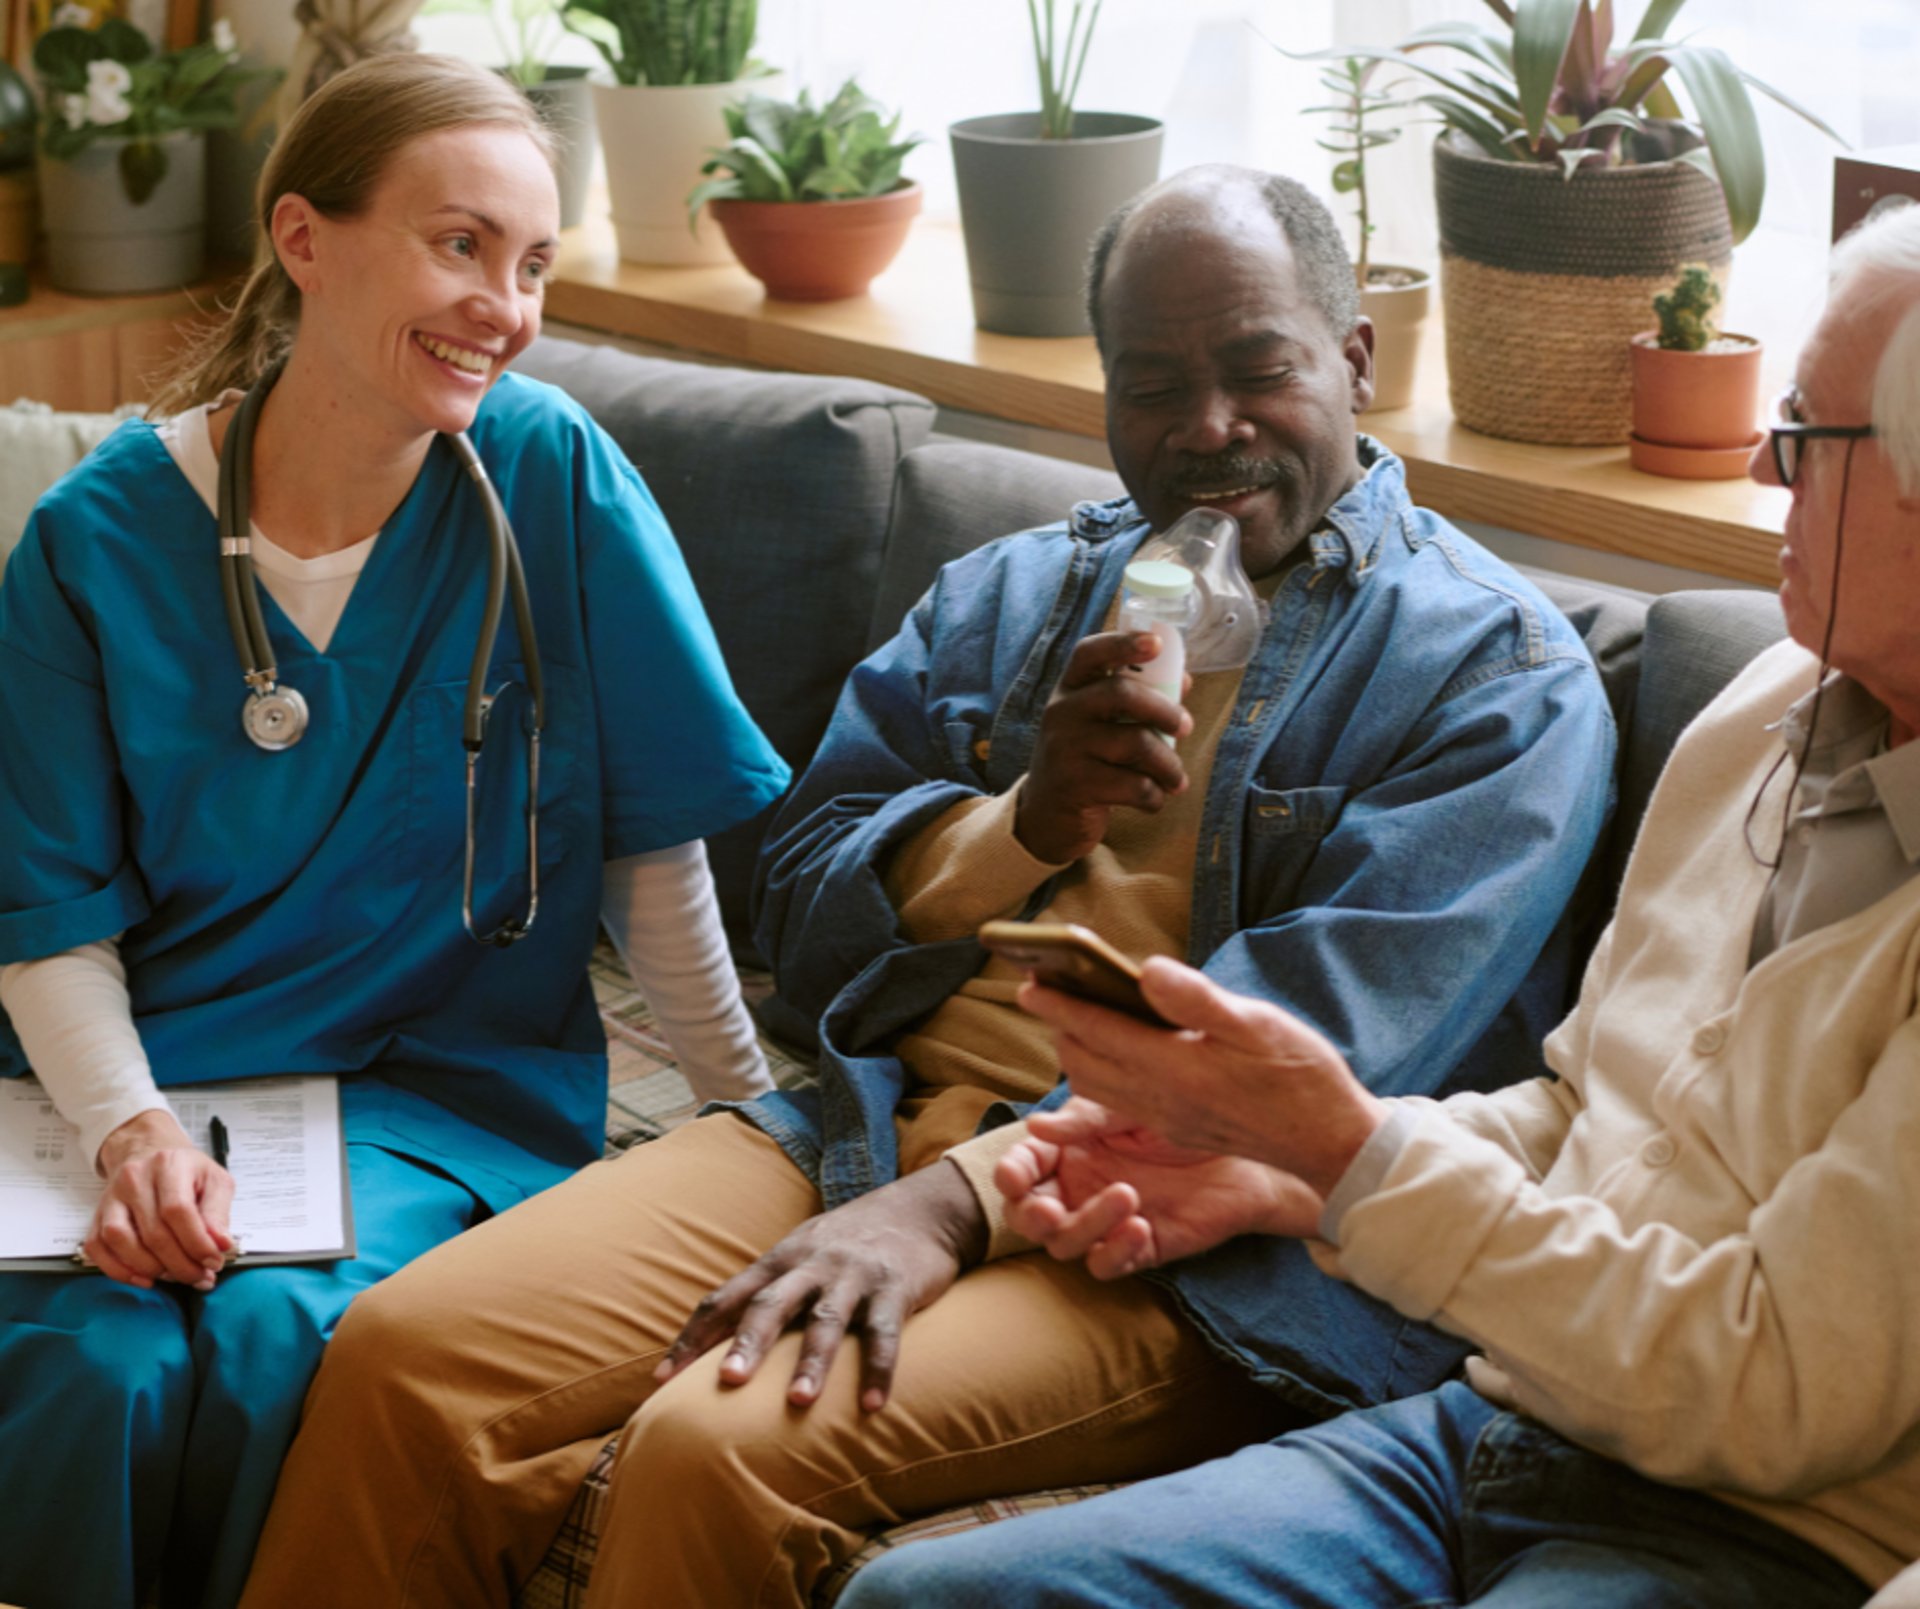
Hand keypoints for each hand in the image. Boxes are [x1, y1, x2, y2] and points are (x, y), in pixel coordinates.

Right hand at [87, 1110, 234, 1290]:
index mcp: (169, 1165)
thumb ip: (219, 1212)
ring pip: (120, 1240)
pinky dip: (119, 1270)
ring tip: (174, 1276)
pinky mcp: (96, 1215)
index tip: (213, 1262)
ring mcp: (111, 1198)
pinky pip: (97, 1248)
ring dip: (150, 1268)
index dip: (197, 1243)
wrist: (147, 1151)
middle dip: (180, 1264)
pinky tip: (144, 1278)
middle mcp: (135, 1179)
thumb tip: (221, 1244)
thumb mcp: (214, 1180)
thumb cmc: (185, 1170)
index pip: (178, 1210)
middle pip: (153, 1232)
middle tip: (199, 1276)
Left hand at [653, 1161, 988, 1411]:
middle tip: (726, 1382)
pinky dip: (880, 1369)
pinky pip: (885, 1333)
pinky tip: (874, 1406)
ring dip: (812, 1362)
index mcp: (779, 1260)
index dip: (693, 1336)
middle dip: (747, 1343)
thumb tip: (714, 1343)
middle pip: (770, 1304)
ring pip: (826, 1320)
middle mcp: (811, 1265)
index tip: (662, 1380)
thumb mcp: (802, 1254)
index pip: (726, 1297)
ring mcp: (853, 1276)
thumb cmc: (849, 1241)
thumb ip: (766, 1292)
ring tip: (799, 1402)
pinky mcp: (895, 1288)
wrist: (922, 1208)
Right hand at [995, 1098, 1323, 1278]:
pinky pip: (1107, 1265)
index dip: (1010, 1174)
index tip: (1014, 1177)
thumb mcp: (1128, 1104)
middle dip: (1030, 1216)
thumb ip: (1085, 1119)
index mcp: (1069, 1148)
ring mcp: (1107, 1220)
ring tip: (1127, 1196)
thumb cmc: (1185, 1112)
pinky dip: (1114, 1252)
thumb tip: (1035, 1125)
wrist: (1248, 1142)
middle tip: (1050, 1211)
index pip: (1021, 1167)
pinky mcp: (1141, 1246)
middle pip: (1029, 1216)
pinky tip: (1139, 1227)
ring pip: (1066, 1244)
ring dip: (1085, 1226)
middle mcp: (1080, 1187)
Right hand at [1014, 631, 1192, 863]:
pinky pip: (1133, 785)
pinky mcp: (1074, 786)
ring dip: (1168, 765)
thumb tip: (1183, 680)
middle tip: (1186, 727)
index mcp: (1070, 689)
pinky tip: (1153, 800)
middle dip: (1165, 710)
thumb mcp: (1100, 725)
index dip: (1123, 642)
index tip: (1155, 643)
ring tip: (1177, 780)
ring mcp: (1065, 748)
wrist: (1046, 816)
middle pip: (1122, 693)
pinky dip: (1154, 796)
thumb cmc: (1085, 761)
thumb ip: (1137, 702)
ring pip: (1136, 743)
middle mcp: (1061, 712)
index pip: (1090, 653)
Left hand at [1017, 957, 1387, 1198]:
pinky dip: (1098, 1073)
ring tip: (1070, 1016)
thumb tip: (1145, 971)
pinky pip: (1118, 1101)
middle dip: (1058, 1026)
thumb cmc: (1300, 1074)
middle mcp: (1160, 1099)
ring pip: (1096, 1086)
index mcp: (1175, 1068)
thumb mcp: (1257, 1023)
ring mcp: (1166, 1118)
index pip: (1098, 1031)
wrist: (1328, 1141)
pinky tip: (1110, 1051)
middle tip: (1044, 990)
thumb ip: (1196, 1000)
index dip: (1059, 1005)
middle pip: (1084, 1062)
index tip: (1029, 981)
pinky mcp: (1177, 1127)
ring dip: (1074, 1052)